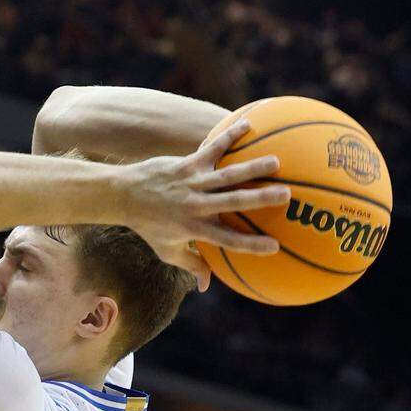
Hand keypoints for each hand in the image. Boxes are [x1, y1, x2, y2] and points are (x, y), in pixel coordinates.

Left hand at [123, 118, 290, 291]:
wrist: (124, 196)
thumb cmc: (149, 226)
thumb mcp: (167, 251)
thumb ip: (191, 265)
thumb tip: (206, 286)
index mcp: (194, 230)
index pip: (227, 241)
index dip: (251, 245)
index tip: (275, 246)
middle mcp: (195, 206)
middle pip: (232, 203)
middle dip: (259, 200)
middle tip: (286, 196)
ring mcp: (192, 183)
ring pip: (226, 175)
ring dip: (252, 168)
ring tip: (276, 162)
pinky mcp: (187, 164)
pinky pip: (212, 148)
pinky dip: (229, 136)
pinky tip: (248, 124)